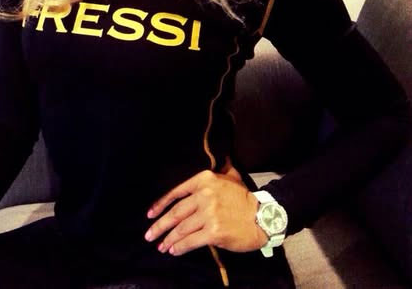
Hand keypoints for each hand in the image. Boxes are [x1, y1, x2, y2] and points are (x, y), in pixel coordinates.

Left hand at [144, 162, 267, 255]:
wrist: (264, 216)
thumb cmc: (245, 198)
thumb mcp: (230, 177)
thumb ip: (217, 171)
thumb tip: (213, 162)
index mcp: (204, 180)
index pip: (176, 192)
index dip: (160, 204)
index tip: (150, 214)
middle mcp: (204, 195)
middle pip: (176, 213)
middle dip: (160, 225)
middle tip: (149, 235)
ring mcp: (209, 214)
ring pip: (182, 228)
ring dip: (169, 239)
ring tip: (161, 246)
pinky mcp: (214, 232)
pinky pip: (191, 241)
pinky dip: (180, 247)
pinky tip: (174, 251)